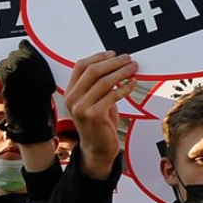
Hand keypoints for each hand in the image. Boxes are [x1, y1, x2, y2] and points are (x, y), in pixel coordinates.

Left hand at [0, 43, 56, 143]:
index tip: (19, 50)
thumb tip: (22, 49)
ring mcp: (20, 73)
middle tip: (11, 65)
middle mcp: (33, 68)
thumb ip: (36, 67)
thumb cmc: (37, 105)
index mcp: (43, 68)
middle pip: (16, 54)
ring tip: (6, 72)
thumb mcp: (44, 83)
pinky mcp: (8, 80)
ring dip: (4, 66)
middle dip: (12, 59)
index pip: (27, 47)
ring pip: (6, 62)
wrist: (31, 122)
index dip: (22, 49)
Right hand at [62, 51, 137, 177]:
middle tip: (128, 59)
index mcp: (69, 92)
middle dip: (113, 62)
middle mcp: (72, 99)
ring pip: (104, 82)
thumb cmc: (98, 123)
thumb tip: (114, 62)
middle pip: (92, 71)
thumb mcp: (93, 100)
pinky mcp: (93, 116)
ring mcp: (81, 108)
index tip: (113, 53)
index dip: (98, 57)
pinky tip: (132, 83)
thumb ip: (97, 84)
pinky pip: (113, 95)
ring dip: (121, 72)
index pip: (80, 66)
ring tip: (133, 68)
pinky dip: (125, 87)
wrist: (97, 149)